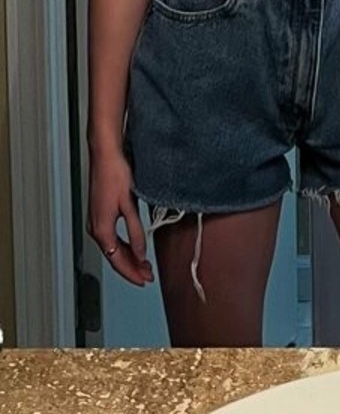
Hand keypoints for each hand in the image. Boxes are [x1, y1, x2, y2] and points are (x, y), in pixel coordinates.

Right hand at [87, 149, 153, 286]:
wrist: (105, 155)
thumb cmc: (115, 174)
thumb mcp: (129, 205)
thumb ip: (136, 231)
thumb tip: (141, 253)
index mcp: (102, 230)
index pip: (118, 260)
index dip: (132, 273)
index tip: (145, 280)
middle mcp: (96, 229)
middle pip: (115, 257)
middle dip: (132, 268)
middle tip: (148, 276)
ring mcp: (96, 222)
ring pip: (113, 248)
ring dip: (129, 257)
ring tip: (144, 264)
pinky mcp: (100, 215)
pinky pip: (112, 238)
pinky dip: (124, 246)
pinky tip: (134, 247)